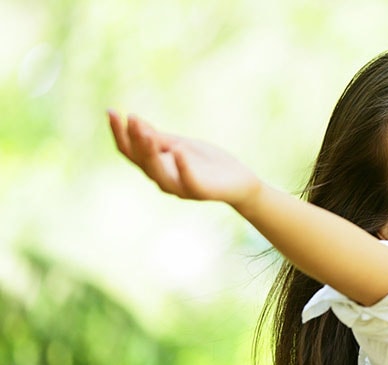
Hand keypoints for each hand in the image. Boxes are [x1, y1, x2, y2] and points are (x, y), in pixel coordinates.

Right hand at [108, 110, 261, 207]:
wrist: (239, 181)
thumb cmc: (207, 162)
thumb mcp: (180, 144)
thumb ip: (159, 138)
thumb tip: (132, 120)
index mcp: (156, 167)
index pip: (130, 151)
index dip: (118, 132)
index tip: (110, 111)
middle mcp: (162, 179)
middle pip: (139, 160)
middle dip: (133, 138)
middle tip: (129, 117)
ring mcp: (180, 188)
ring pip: (156, 172)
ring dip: (150, 151)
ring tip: (147, 131)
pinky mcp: (200, 192)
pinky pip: (188, 180)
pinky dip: (182, 166)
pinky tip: (178, 150)